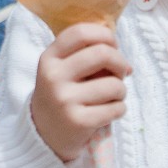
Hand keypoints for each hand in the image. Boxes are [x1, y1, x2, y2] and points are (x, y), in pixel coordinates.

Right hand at [30, 23, 130, 162]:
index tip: (113, 45)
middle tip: (122, 72)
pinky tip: (109, 112)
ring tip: (113, 97)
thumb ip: (85, 55)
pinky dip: (120, 109)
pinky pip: (116, 108)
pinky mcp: (78, 122)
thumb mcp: (62, 70)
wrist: (43, 135)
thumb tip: (123, 58)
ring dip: (121, 90)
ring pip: (114, 84)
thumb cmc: (62, 95)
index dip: (105, 35)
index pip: (80, 32)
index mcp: (49, 58)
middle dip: (120, 62)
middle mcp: (53, 77)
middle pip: (102, 54)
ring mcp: (64, 100)